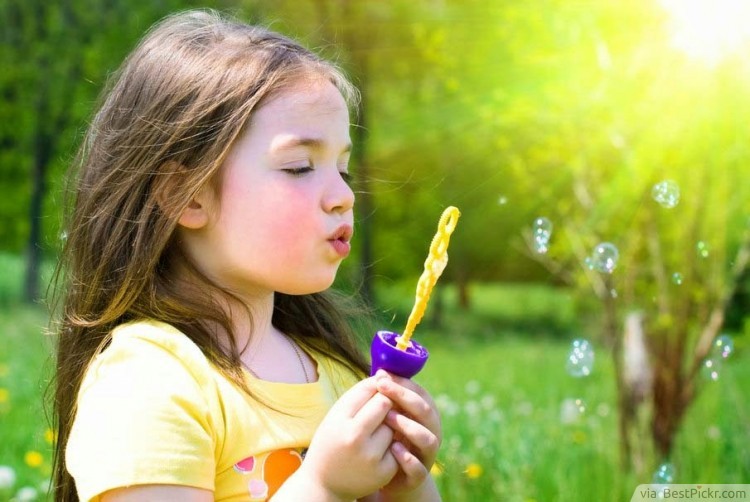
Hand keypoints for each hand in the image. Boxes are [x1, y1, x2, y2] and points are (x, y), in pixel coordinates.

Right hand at [275, 377, 398, 500]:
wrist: (324, 484)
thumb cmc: (331, 441)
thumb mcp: (336, 415)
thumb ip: (358, 394)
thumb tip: (385, 373)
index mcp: (339, 419)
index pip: (368, 389)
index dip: (376, 386)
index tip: (376, 389)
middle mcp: (354, 437)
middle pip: (384, 403)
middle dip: (385, 403)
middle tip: (379, 409)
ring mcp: (370, 456)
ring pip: (393, 424)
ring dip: (389, 426)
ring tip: (373, 435)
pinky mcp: (384, 471)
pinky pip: (397, 446)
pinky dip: (391, 446)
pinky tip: (377, 453)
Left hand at [374, 371, 441, 500]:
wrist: (389, 477)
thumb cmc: (387, 439)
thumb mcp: (389, 416)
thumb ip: (389, 399)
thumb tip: (380, 371)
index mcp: (425, 415)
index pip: (421, 393)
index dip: (404, 383)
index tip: (382, 375)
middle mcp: (431, 432)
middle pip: (427, 411)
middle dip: (405, 398)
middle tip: (383, 388)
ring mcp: (426, 455)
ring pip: (428, 439)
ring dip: (409, 426)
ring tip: (388, 417)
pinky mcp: (418, 476)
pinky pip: (418, 468)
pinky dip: (408, 458)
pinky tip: (394, 448)